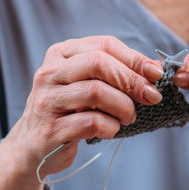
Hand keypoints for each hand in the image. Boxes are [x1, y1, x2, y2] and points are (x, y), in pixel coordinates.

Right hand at [0, 35, 164, 189]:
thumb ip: (115, 72)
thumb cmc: (68, 109)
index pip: (104, 45)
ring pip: (96, 92)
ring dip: (123, 106)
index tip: (156, 74)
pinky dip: (110, 126)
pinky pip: (90, 122)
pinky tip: (111, 129)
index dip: (134, 58)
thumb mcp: (87, 83)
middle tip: (151, 97)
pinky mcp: (50, 129)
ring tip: (129, 116)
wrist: (32, 145)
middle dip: (132, 80)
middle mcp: (49, 73)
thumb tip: (155, 69)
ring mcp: (47, 100)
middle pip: (99, 64)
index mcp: (60, 54)